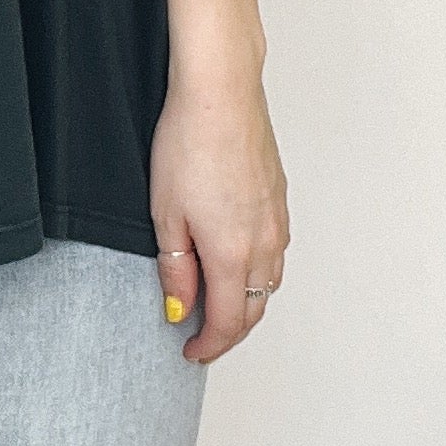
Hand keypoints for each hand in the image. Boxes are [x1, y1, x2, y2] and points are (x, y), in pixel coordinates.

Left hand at [149, 67, 288, 366]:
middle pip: (255, 308)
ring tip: (217, 303)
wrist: (220, 94)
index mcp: (233, 253)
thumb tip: (181, 309)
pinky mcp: (280, 199)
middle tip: (203, 338)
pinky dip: (259, 271)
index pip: (230, 322)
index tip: (190, 352)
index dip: (210, 346)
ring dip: (247, 301)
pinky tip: (237, 261)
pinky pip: (276, 252)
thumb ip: (176, 269)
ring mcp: (277, 219)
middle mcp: (264, 242)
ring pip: (270, 281)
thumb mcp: (165, 215)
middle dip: (230, 331)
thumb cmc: (188, 143)